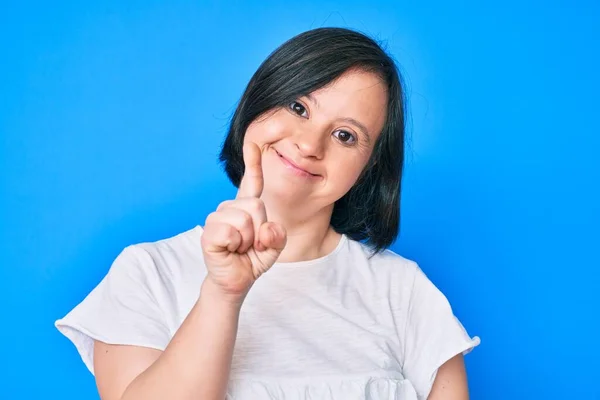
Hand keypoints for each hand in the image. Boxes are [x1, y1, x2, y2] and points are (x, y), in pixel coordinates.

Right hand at [201, 142, 286, 298]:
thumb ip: (278, 236)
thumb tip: (266, 229)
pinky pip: (230, 232)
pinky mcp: (209, 233)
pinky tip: (230, 251)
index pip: (251, 182)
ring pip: (244, 221)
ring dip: (248, 241)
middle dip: (260, 231)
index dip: (253, 163)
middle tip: (250, 244)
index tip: (253, 145)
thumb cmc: (252, 260)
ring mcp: (217, 218)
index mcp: (246, 207)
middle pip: (256, 206)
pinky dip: (236, 246)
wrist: (236, 281)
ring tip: (240, 248)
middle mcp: (230, 208)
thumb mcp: (273, 247)